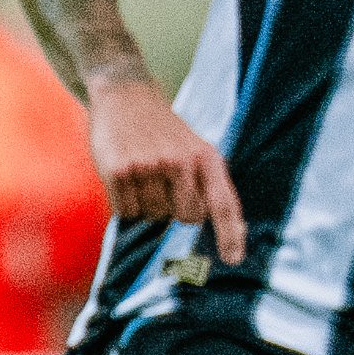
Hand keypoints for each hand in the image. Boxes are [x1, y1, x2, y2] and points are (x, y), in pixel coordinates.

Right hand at [84, 70, 242, 260]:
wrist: (125, 94)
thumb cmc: (162, 130)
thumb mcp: (193, 147)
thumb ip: (205, 183)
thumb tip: (221, 230)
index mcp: (205, 157)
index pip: (224, 203)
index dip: (231, 234)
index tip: (233, 259)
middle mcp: (180, 161)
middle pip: (186, 217)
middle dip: (176, 209)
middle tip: (165, 184)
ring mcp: (149, 166)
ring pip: (154, 216)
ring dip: (147, 203)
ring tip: (143, 174)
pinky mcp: (120, 171)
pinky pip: (127, 212)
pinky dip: (125, 202)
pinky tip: (125, 177)